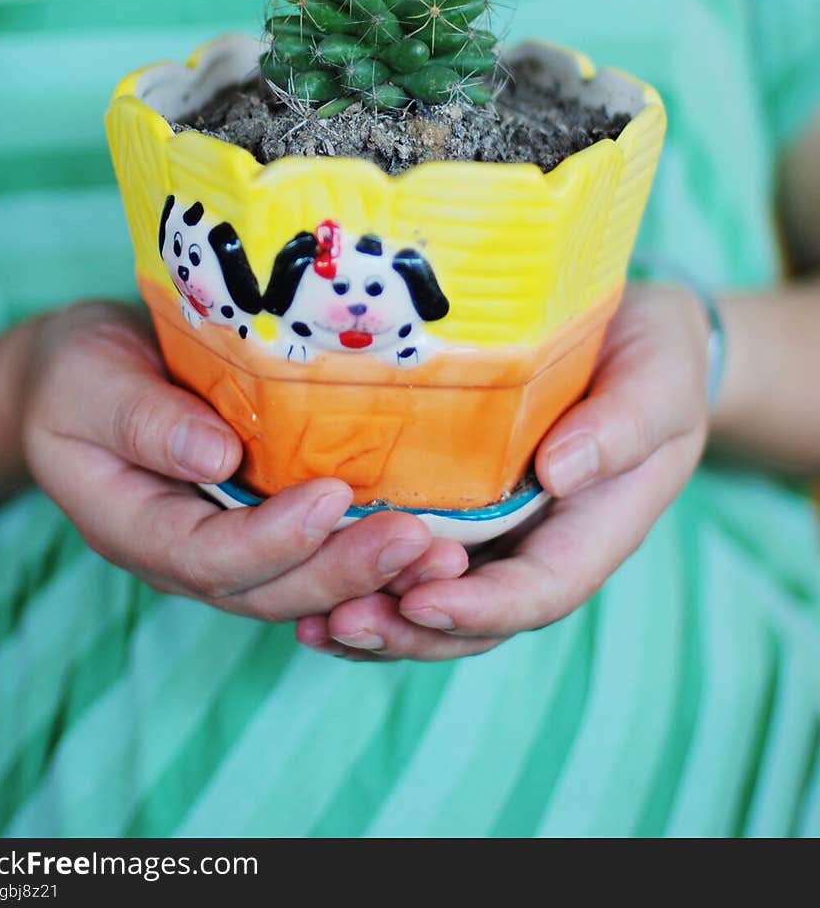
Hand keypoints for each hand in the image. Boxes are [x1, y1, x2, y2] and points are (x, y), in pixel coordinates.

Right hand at [22, 302, 467, 620]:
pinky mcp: (260, 521)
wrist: (79, 378)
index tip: (333, 498)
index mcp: (135, 528)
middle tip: (421, 544)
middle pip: (270, 590)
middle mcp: (186, 553)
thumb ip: (143, 422)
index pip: (210, 557)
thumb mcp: (89, 384)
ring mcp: (225, 545)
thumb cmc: (77, 374)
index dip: (275, 538)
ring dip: (373, 574)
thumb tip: (217, 457)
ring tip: (443, 553)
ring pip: (303, 585)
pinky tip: (429, 536)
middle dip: (347, 571)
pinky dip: (368, 553)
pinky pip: (316, 554)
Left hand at [296, 283, 709, 659]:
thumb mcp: (658, 383)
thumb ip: (621, 427)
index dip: (480, 609)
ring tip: (313, 622)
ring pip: (431, 600)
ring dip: (376, 620)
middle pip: (473, 618)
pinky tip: (308, 583)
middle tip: (343, 622)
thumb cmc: (655, 359)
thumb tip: (560, 475)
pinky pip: (407, 558)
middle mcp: (535, 546)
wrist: (632, 336)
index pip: (537, 592)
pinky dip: (361, 579)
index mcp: (592, 531)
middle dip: (409, 629)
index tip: (422, 600)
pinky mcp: (453, 504)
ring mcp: (492, 532)